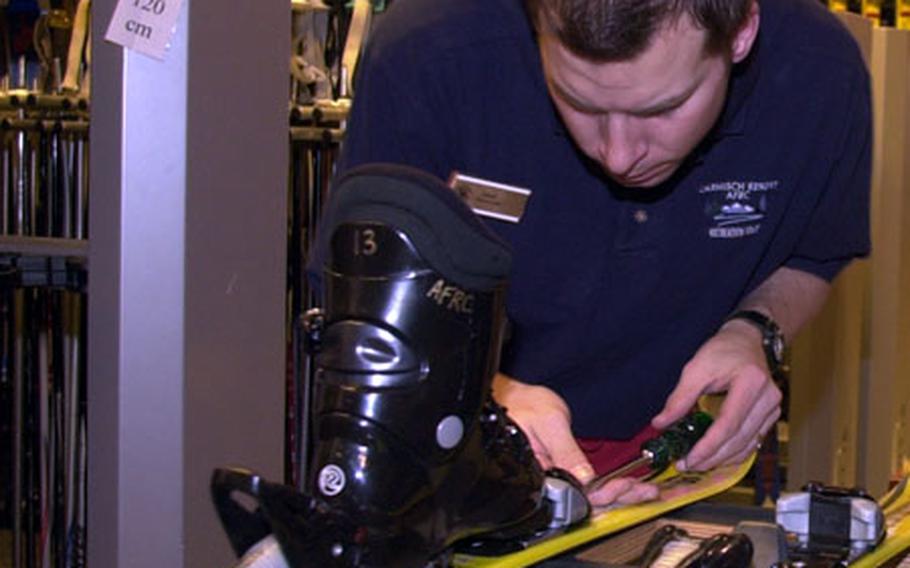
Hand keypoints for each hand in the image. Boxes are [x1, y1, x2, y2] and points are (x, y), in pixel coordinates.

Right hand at [493, 373, 658, 506]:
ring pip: (592, 498)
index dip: (603, 495)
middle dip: (620, 499)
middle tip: (645, 490)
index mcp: (541, 475)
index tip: (624, 485)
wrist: (515, 399)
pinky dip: (612, 487)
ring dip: (620, 496)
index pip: (575, 497)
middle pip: (588, 502)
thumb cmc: (523, 406)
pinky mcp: (567, 472)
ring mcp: (560, 478)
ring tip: (645, 491)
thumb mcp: (548, 422)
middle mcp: (551, 482)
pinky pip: (591, 487)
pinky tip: (629, 485)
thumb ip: (565, 451)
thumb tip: (584, 476)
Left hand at [651, 319, 781, 471]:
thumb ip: (679, 398)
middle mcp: (768, 397)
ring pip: (749, 444)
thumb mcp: (696, 368)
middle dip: (713, 457)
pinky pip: (753, 441)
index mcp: (750, 382)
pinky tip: (716, 458)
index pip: (728, 423)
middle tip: (688, 466)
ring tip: (698, 464)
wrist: (747, 340)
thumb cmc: (723, 350)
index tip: (689, 459)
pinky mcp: (771, 415)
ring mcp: (773, 408)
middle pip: (740, 438)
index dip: (708, 446)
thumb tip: (660, 423)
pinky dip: (734, 453)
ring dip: (723, 459)